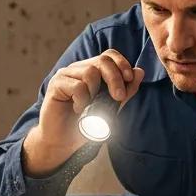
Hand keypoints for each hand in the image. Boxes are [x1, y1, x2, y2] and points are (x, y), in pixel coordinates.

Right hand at [23, 49, 144, 175]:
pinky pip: (77, 86)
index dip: (122, 63)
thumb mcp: (112, 107)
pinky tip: (78, 109)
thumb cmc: (87, 124)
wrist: (64, 141)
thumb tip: (139, 72)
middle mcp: (78, 69)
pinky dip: (83, 100)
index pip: (109, 55)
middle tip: (119, 97)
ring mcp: (65, 75)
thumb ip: (126, 91)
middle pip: (102, 61)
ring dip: (96, 91)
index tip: (130, 79)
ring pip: (90, 72)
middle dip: (116, 78)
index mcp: (91, 70)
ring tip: (89, 105)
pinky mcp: (56, 85)